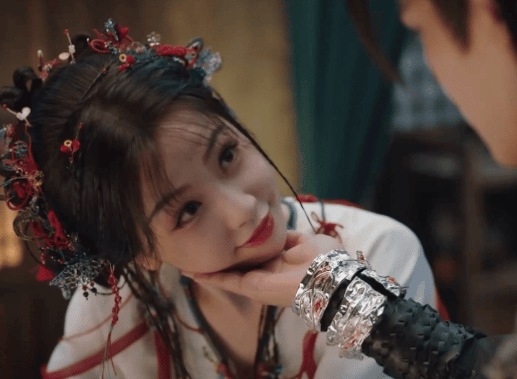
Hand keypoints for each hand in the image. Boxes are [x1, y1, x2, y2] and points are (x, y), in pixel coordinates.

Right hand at [187, 231, 343, 306]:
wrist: (332, 278)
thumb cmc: (325, 261)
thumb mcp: (306, 241)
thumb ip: (287, 237)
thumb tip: (275, 228)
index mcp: (279, 263)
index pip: (252, 255)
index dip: (236, 248)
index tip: (221, 239)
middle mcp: (266, 274)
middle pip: (236, 266)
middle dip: (217, 260)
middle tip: (195, 251)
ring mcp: (258, 283)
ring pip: (227, 276)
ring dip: (207, 270)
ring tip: (185, 263)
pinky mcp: (254, 288)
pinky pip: (228, 281)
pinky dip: (211, 276)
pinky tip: (193, 271)